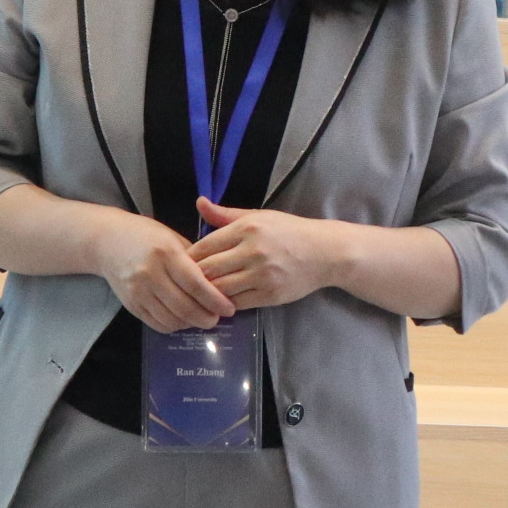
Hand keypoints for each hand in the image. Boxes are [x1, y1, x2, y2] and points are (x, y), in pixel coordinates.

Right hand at [94, 212, 236, 332]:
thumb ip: (194, 259)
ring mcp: (138, 291)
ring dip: (191, 324)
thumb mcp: (172, 238)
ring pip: (171, 319)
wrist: (107, 241)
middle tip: (217, 318)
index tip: (229, 308)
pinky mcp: (130, 304)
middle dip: (206, 317)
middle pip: (184, 306)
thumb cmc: (146, 235)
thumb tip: (218, 283)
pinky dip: (174, 326)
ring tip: (202, 319)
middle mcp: (150, 274)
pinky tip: (183, 320)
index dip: (215, 300)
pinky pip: (157, 323)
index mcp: (166, 253)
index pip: (196, 284)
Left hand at [189, 200, 342, 310]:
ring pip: (220, 289)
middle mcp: (253, 250)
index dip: (189, 258)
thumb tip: (199, 203)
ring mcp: (262, 274)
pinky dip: (224, 304)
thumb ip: (226, 215)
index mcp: (247, 228)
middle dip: (192, 279)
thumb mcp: (259, 216)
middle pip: (208, 269)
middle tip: (184, 284)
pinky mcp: (270, 294)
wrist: (325, 253)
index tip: (182, 264)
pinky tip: (219, 303)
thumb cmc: (289, 232)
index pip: (204, 246)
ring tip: (198, 296)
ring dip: (207, 294)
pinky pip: (237, 303)